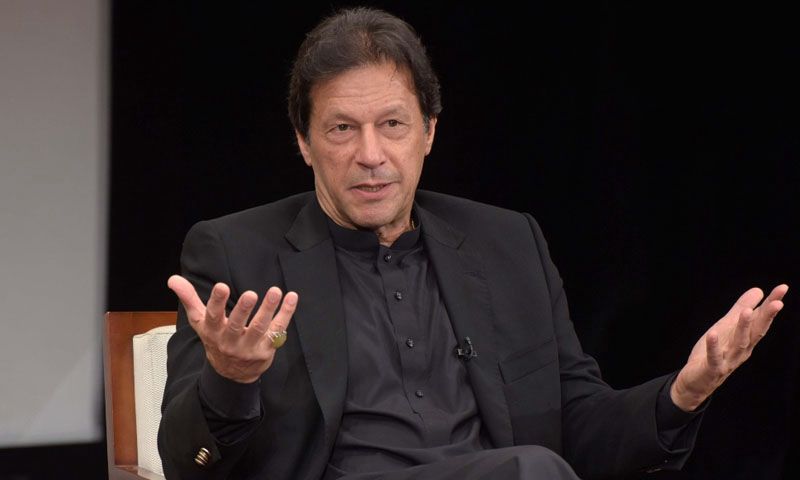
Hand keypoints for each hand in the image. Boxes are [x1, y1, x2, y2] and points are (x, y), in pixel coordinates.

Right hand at [167, 275, 298, 382]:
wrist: (231, 374)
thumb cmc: (216, 339)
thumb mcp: (200, 321)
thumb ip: (188, 298)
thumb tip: (173, 279)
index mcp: (213, 331)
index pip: (213, 316)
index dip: (217, 302)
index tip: (222, 286)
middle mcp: (230, 341)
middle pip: (237, 325)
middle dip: (244, 309)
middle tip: (251, 294)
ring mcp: (249, 347)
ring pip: (260, 328)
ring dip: (268, 309)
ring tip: (275, 291)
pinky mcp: (266, 350)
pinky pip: (278, 331)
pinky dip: (286, 314)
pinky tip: (291, 298)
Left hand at [671, 284, 787, 410]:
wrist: (697, 381)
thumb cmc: (716, 352)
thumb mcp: (727, 327)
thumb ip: (741, 309)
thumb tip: (759, 290)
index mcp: (747, 339)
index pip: (761, 319)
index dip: (772, 304)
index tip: (783, 288)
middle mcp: (742, 350)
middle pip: (757, 332)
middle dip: (767, 317)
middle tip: (778, 302)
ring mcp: (729, 360)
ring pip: (739, 343)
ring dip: (743, 328)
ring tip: (746, 312)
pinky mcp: (713, 368)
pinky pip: (714, 357)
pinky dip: (714, 346)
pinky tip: (713, 333)